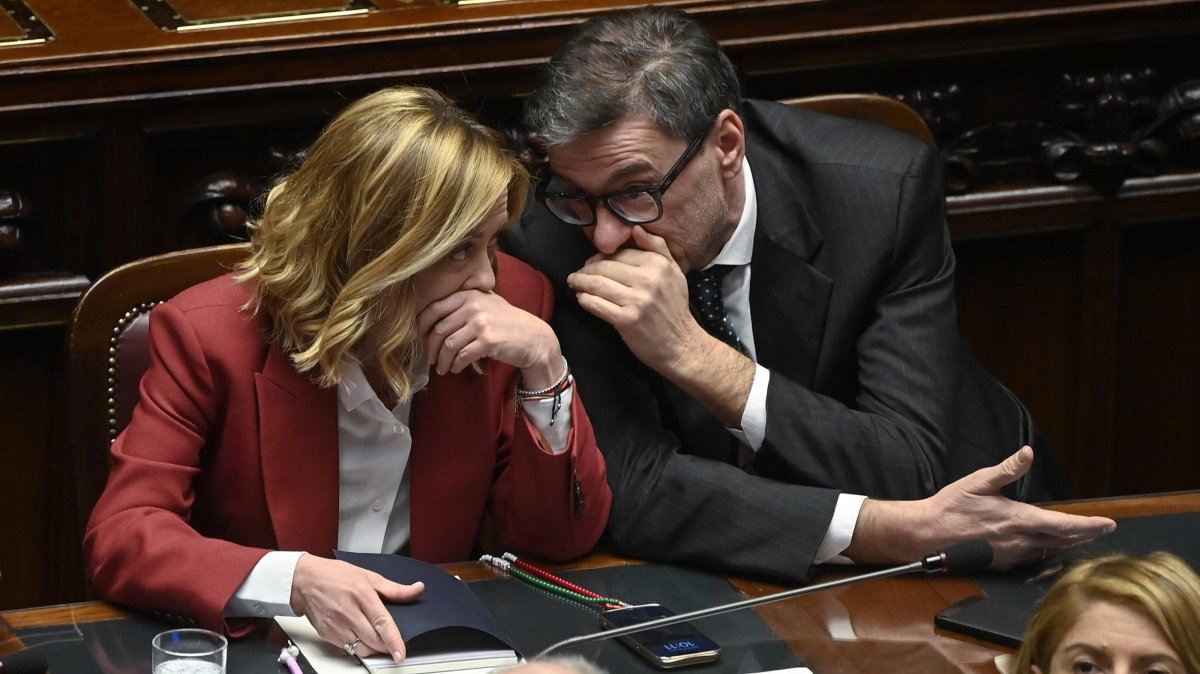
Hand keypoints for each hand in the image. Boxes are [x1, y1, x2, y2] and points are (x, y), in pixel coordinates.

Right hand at [290, 555, 424, 661]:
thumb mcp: (368, 576)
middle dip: (386, 647)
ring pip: (361, 649)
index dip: (393, 641)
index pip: (382, 623)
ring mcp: (336, 625)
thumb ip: (394, 588)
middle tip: (394, 646)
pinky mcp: (327, 634)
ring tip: (378, 642)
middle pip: (373, 640)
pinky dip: (358, 647)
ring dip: (373, 649)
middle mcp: (348, 612)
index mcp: (361, 595)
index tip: (401, 653)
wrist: (303, 581)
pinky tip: (361, 638)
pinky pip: (348, 648)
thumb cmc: (334, 575)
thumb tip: (417, 589)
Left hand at [416, 289, 562, 389]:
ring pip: (449, 345)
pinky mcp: (488, 341)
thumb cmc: (508, 323)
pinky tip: (456, 369)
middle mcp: (474, 306)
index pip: (434, 308)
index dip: (421, 325)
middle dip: (431, 348)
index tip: (419, 338)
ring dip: (442, 360)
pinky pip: (462, 356)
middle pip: (439, 329)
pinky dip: (456, 365)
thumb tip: (431, 319)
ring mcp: (481, 323)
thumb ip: (463, 304)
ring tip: (442, 368)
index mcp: (469, 295)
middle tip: (431, 359)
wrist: (533, 338)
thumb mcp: (486, 304)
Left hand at [566, 226, 707, 370]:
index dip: (600, 257)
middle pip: (604, 267)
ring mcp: (636, 300)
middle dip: (586, 269)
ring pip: (596, 284)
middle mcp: (648, 279)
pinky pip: (595, 304)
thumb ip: (657, 247)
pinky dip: (584, 299)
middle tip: (578, 274)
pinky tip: (582, 299)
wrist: (681, 345)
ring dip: (580, 282)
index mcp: (657, 264)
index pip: (619, 254)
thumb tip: (636, 228)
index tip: (592, 263)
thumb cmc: (675, 308)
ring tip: (574, 283)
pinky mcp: (626, 320)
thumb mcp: (674, 271)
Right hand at [851, 447, 1115, 568]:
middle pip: (1063, 541)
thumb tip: (1027, 453)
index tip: (1109, 524)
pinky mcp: (1002, 564)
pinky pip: (1033, 559)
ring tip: (1081, 538)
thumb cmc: (951, 507)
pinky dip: (1047, 552)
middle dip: (1084, 535)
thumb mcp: (979, 481)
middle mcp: (1020, 540)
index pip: (1064, 525)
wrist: (927, 534)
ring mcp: (1012, 555)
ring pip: (1050, 551)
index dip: (1090, 525)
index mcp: (1019, 519)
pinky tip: (1049, 548)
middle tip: (1102, 530)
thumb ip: (1008, 469)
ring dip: (1068, 544)